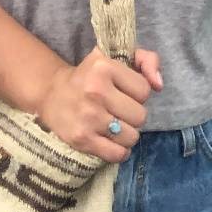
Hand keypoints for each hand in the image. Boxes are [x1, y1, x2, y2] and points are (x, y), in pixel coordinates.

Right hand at [35, 47, 163, 161]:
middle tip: (120, 111)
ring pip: (131, 137)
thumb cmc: (90, 75)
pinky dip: (120, 152)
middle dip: (133, 115)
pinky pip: (116, 154)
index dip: (138, 94)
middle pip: (140, 116)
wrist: (52, 94)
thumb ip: (146, 60)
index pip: (144, 90)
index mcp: (105, 67)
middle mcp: (96, 91)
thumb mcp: (116, 57)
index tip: (125, 92)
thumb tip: (159, 85)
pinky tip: (113, 142)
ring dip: (127, 134)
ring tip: (116, 126)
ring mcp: (89, 117)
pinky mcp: (82, 139)